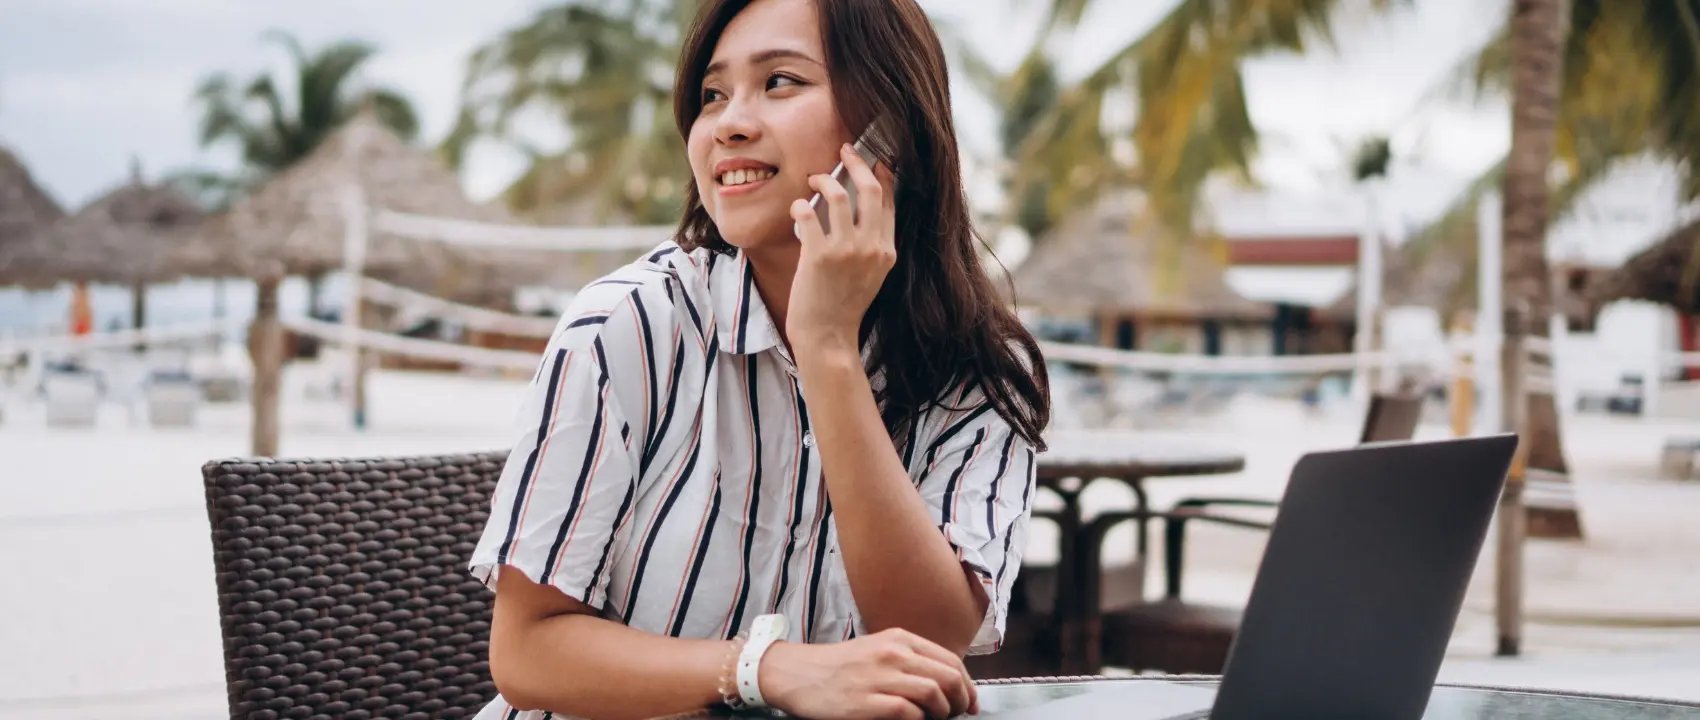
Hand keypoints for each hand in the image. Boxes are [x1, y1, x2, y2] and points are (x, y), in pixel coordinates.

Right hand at [759, 628, 979, 719]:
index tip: (970, 701)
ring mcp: (879, 677)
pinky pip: (908, 712)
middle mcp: (893, 654)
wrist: (799, 674)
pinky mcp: (866, 702)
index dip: (967, 685)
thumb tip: (944, 682)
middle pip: (948, 676)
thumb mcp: (878, 649)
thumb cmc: (840, 666)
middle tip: (959, 714)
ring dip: (943, 712)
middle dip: (962, 700)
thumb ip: (910, 659)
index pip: (950, 660)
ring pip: (933, 692)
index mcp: (899, 639)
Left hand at [786, 142, 897, 353]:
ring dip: (824, 180)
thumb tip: (860, 206)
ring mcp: (845, 251)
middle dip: (857, 162)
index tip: (872, 160)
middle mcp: (871, 248)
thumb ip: (872, 243)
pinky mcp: (819, 256)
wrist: (828, 336)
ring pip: (837, 195)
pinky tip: (798, 209)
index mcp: (887, 250)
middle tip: (845, 151)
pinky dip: (801, 206)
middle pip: (870, 189)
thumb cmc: (844, 304)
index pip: (889, 200)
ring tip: (815, 180)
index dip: (881, 174)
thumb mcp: (871, 274)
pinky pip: (808, 214)